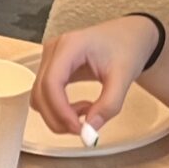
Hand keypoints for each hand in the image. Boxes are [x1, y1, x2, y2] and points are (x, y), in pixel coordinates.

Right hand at [32, 14, 165, 137]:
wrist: (129, 36)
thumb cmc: (127, 49)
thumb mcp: (124, 77)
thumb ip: (109, 105)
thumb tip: (90, 131)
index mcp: (70, 46)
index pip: (52, 82)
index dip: (60, 111)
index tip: (79, 129)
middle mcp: (53, 50)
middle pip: (40, 92)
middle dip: (58, 118)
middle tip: (84, 130)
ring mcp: (49, 58)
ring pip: (39, 97)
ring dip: (58, 114)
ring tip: (88, 111)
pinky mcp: (51, 68)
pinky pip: (45, 95)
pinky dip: (59, 109)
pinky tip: (82, 106)